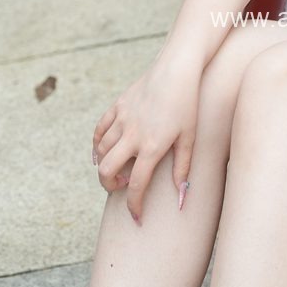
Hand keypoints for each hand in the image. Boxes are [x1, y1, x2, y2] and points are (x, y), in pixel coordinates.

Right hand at [92, 61, 198, 222]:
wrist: (177, 69)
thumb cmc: (188, 104)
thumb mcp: (190, 138)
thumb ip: (183, 169)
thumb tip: (182, 198)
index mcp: (152, 146)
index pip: (136, 185)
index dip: (134, 206)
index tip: (136, 218)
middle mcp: (132, 134)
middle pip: (108, 170)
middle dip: (110, 186)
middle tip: (121, 188)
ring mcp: (122, 119)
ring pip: (101, 151)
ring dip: (105, 166)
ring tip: (119, 169)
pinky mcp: (116, 106)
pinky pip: (99, 131)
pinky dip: (97, 145)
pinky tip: (103, 152)